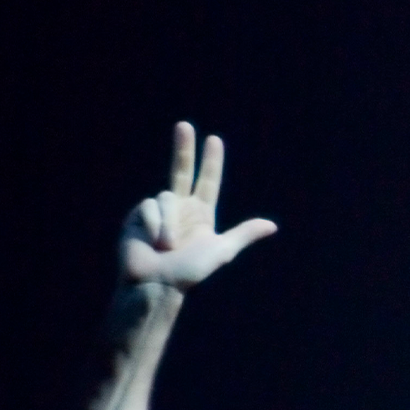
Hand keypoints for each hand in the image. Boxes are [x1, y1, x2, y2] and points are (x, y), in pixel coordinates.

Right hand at [120, 122, 276, 290]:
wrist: (157, 284)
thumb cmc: (189, 273)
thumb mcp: (221, 251)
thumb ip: (243, 234)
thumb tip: (272, 225)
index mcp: (201, 214)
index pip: (208, 181)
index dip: (211, 161)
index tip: (214, 140)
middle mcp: (180, 208)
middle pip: (181, 170)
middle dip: (183, 147)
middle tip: (184, 125)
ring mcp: (158, 210)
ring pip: (166, 197)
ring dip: (168, 224)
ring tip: (167, 247)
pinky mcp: (138, 214)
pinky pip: (149, 207)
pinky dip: (153, 225)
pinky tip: (151, 242)